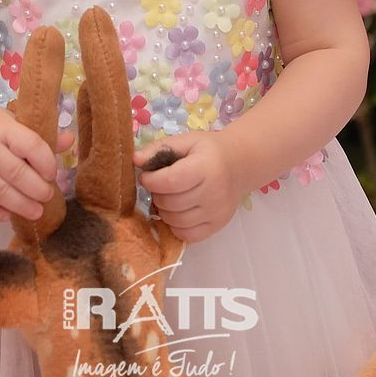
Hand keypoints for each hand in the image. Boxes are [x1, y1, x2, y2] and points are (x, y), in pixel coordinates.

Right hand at [0, 99, 74, 222]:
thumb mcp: (12, 120)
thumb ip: (38, 134)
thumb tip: (69, 141)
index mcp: (1, 127)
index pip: (30, 145)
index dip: (46, 162)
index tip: (53, 174)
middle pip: (15, 173)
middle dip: (37, 189)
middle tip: (48, 196)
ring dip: (20, 206)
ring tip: (36, 211)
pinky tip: (8, 214)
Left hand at [132, 131, 248, 243]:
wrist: (240, 164)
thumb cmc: (209, 151)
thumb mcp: (186, 141)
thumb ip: (159, 148)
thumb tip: (135, 160)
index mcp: (206, 167)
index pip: (171, 181)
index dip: (151, 181)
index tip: (145, 176)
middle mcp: (213, 193)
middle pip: (171, 203)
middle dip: (156, 194)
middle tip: (159, 185)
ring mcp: (216, 213)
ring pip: (175, 221)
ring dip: (164, 210)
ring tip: (168, 197)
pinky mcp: (217, 226)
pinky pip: (186, 235)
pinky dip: (175, 226)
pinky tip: (177, 211)